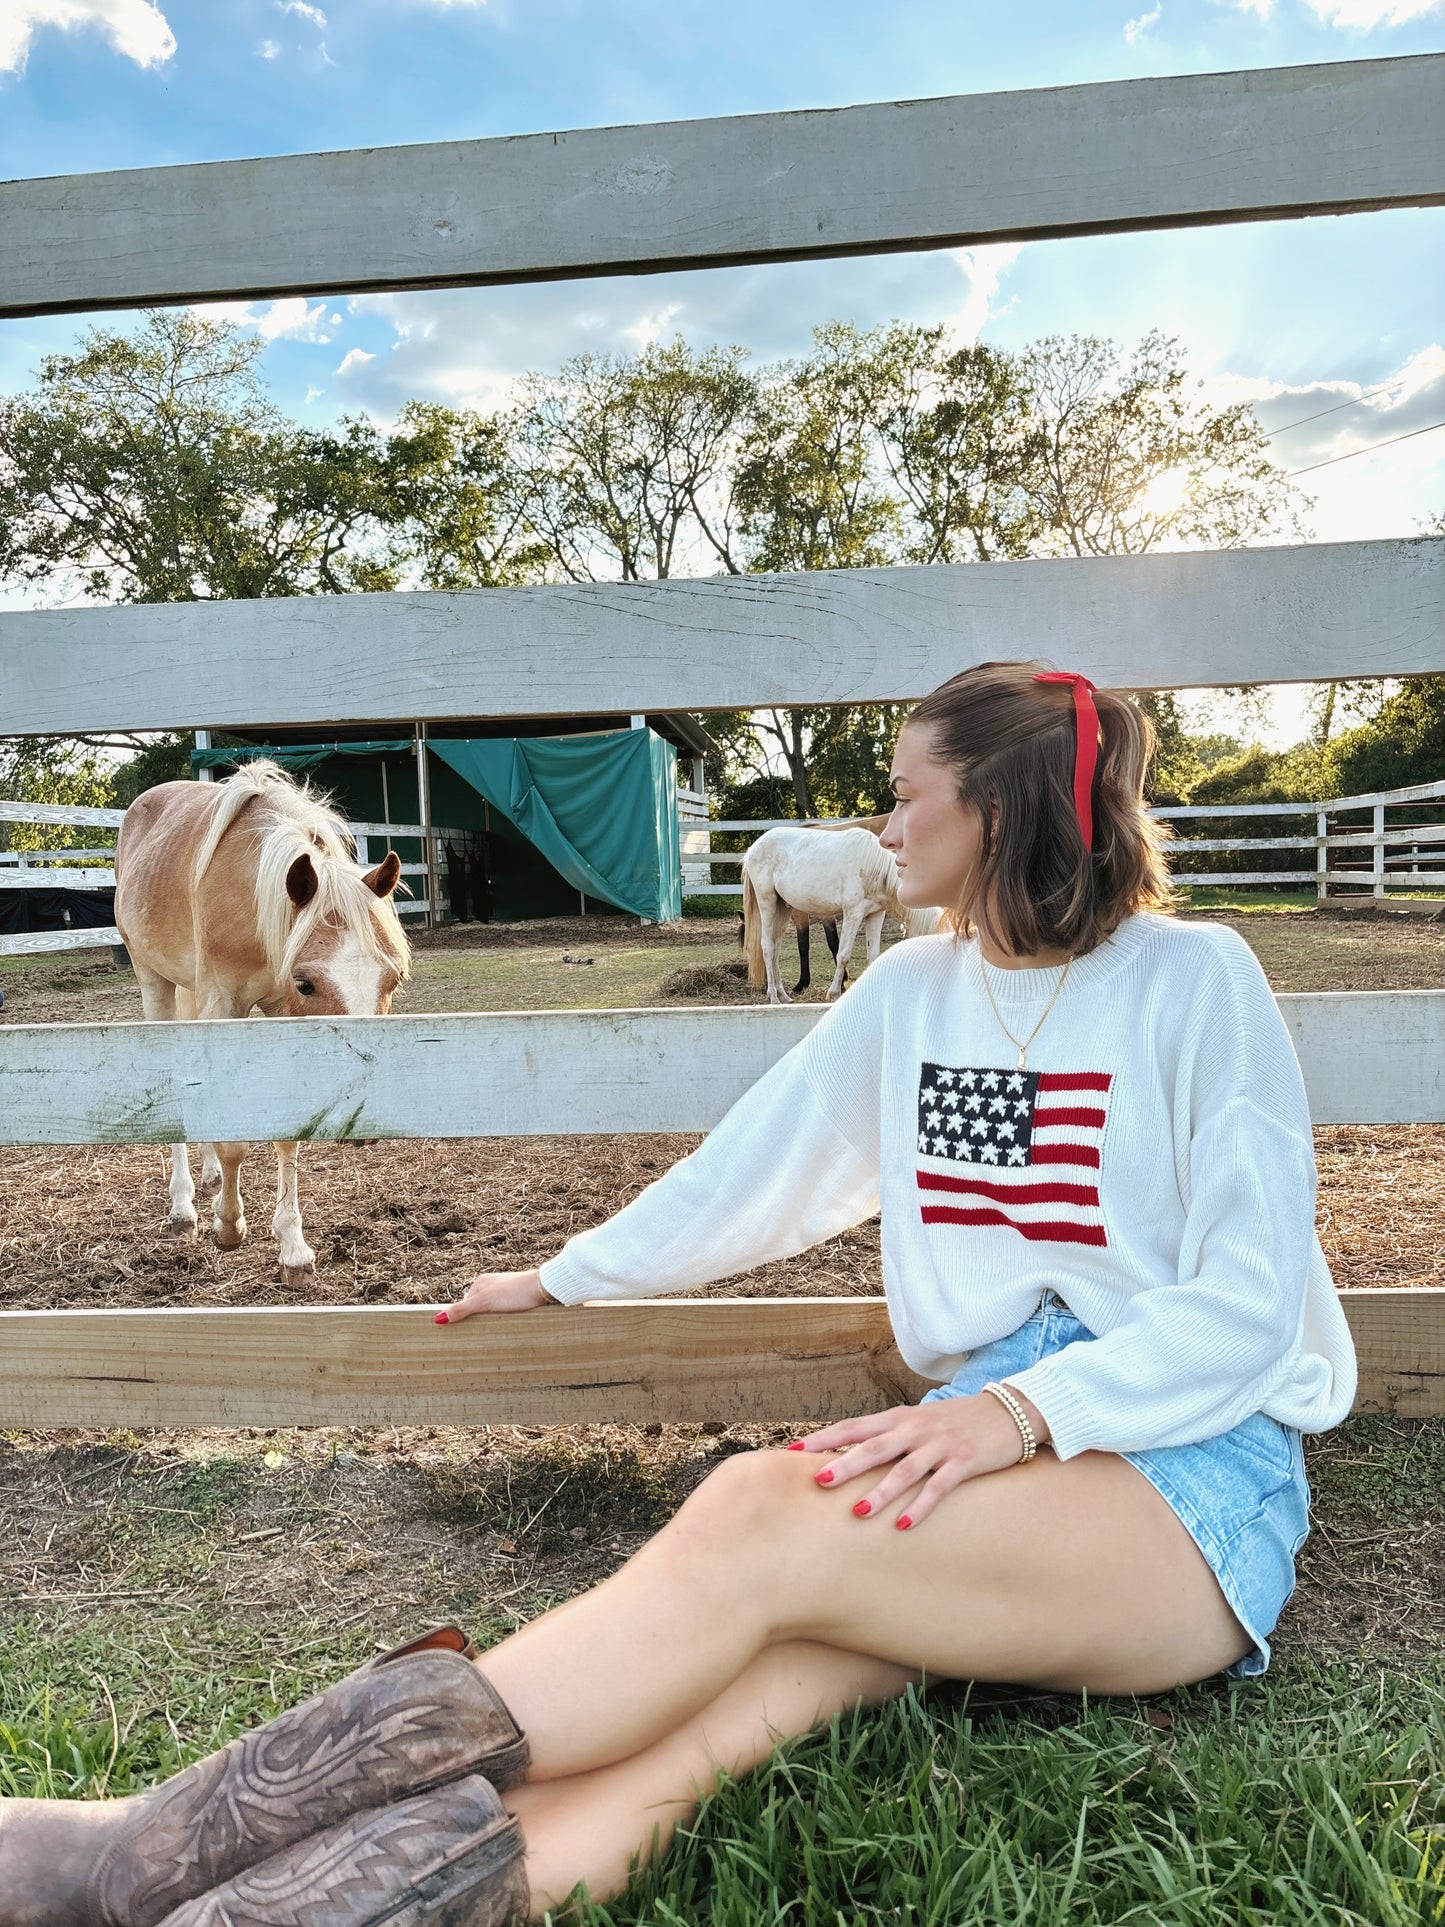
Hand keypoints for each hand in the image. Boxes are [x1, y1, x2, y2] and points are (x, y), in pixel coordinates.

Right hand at [435, 1269, 548, 1323]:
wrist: (545, 1287)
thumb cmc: (515, 1293)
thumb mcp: (484, 1303)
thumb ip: (461, 1310)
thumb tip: (437, 1319)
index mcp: (481, 1282)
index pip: (465, 1304)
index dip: (464, 1318)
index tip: (463, 1333)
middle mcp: (492, 1284)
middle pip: (479, 1307)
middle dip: (479, 1320)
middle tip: (481, 1334)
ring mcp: (506, 1289)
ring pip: (493, 1309)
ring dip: (493, 1320)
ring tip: (496, 1331)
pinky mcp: (519, 1296)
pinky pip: (507, 1310)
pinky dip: (505, 1318)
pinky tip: (510, 1324)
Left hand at [790, 1391, 1043, 1530]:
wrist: (1009, 1412)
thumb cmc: (956, 1420)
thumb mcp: (918, 1421)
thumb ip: (888, 1435)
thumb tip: (849, 1454)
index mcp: (900, 1418)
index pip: (854, 1427)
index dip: (825, 1439)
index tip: (795, 1452)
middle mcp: (916, 1429)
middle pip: (874, 1447)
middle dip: (846, 1464)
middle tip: (819, 1481)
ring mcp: (940, 1446)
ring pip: (904, 1469)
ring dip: (881, 1491)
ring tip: (859, 1512)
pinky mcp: (964, 1463)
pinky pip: (939, 1487)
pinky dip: (922, 1505)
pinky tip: (906, 1525)